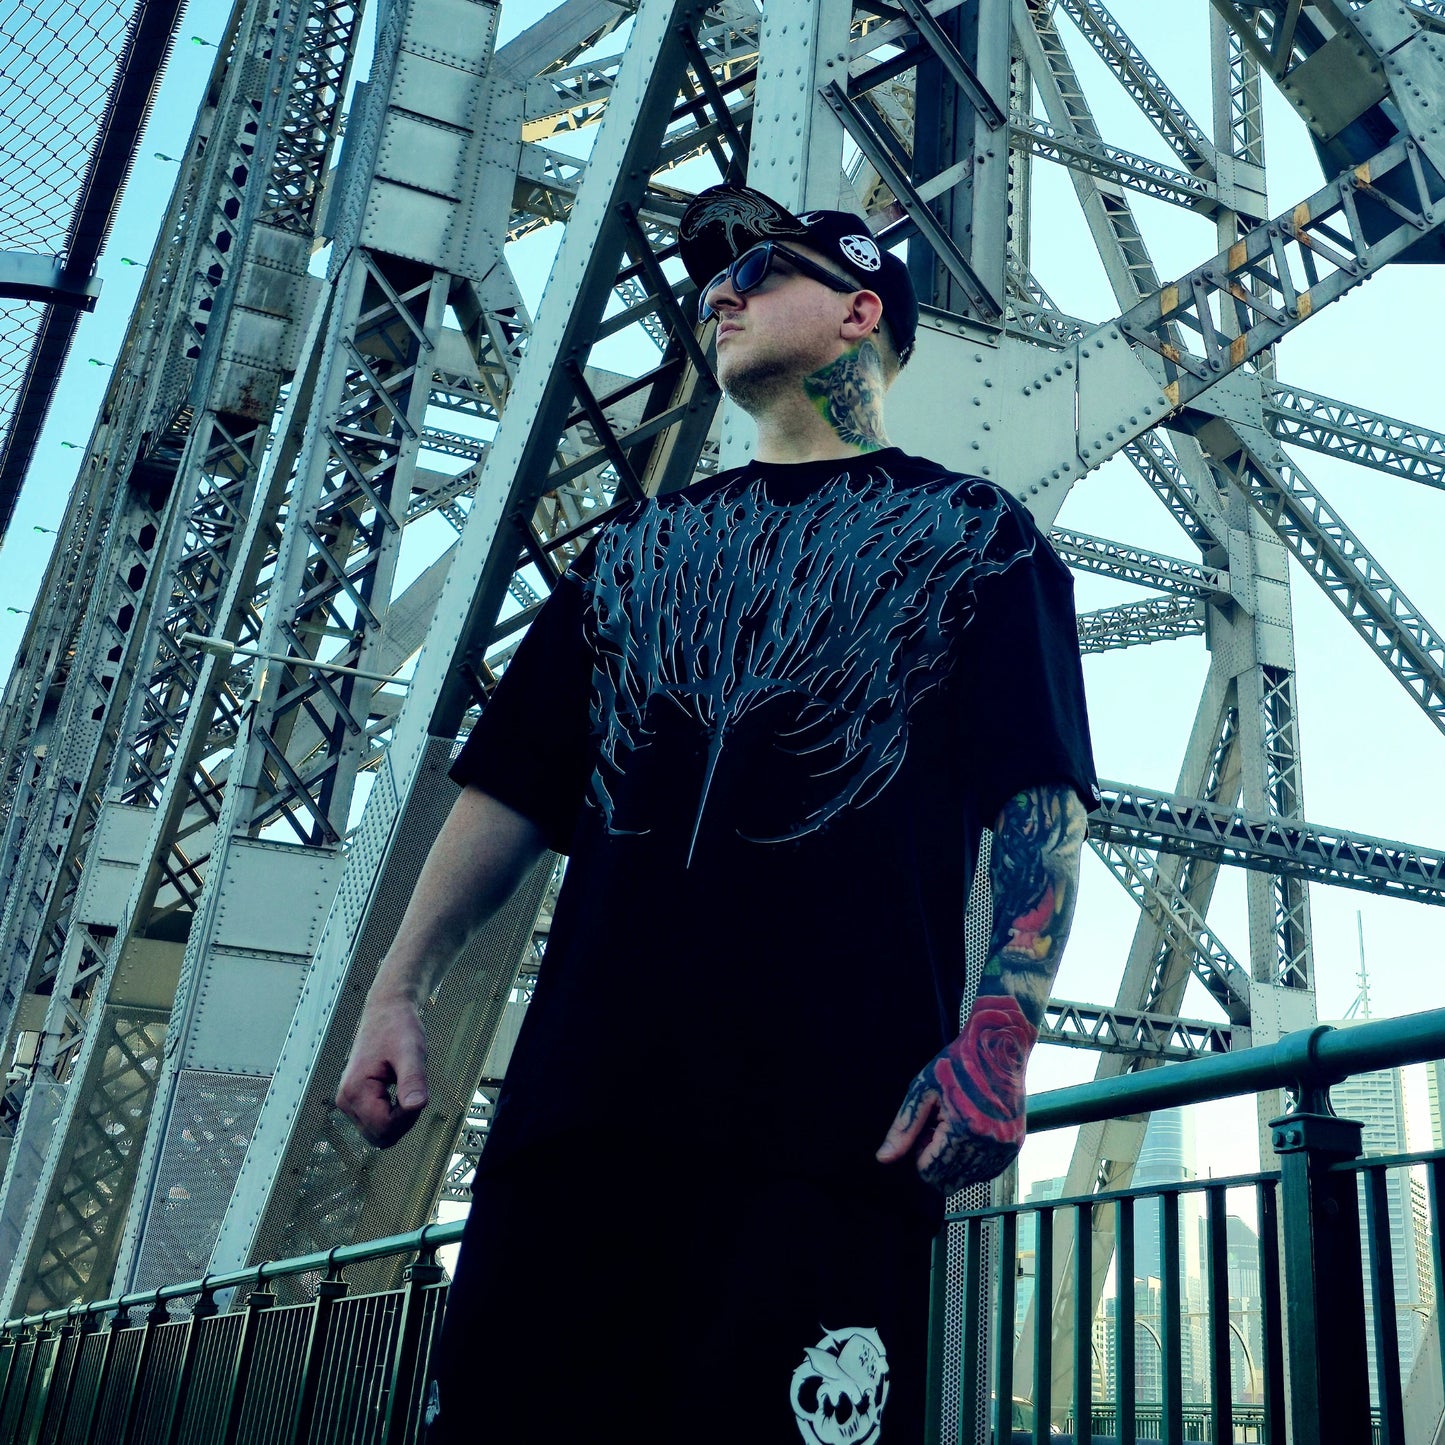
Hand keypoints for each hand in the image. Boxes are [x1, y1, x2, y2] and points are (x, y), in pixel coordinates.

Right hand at [336, 993, 429, 1146]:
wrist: (386, 1011)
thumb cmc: (398, 1027)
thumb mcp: (411, 1051)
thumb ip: (413, 1079)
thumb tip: (417, 1106)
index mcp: (355, 1091)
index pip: (385, 1128)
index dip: (408, 1118)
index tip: (418, 1093)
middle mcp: (346, 1101)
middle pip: (381, 1136)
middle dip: (403, 1121)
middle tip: (413, 1090)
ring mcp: (348, 1102)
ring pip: (379, 1133)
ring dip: (399, 1118)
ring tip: (405, 1087)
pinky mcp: (355, 1101)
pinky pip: (377, 1123)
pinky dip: (393, 1115)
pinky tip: (399, 1092)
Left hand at [875, 993, 1036, 1192]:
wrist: (999, 1047)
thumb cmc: (956, 1064)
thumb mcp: (922, 1090)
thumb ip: (904, 1127)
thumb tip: (883, 1159)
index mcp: (963, 1129)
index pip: (930, 1172)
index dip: (919, 1155)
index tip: (924, 1129)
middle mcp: (988, 1143)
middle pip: (949, 1182)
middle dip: (937, 1160)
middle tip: (937, 1129)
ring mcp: (1005, 1147)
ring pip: (968, 1180)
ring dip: (955, 1160)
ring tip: (954, 1125)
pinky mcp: (1014, 1146)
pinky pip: (986, 1172)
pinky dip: (973, 1160)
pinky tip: (969, 1131)